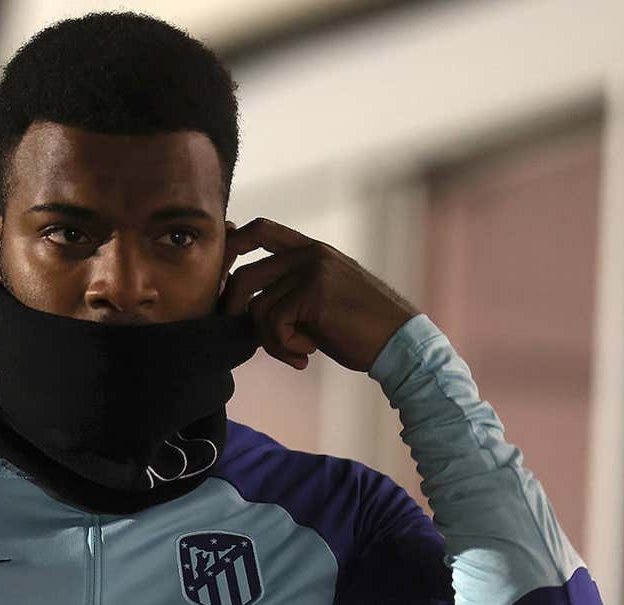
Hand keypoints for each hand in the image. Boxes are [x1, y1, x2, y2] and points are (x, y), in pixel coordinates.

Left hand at [220, 217, 420, 372]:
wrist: (402, 344)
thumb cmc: (360, 329)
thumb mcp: (321, 300)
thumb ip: (288, 292)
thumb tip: (240, 304)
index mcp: (312, 250)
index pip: (261, 229)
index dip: (232, 246)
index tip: (221, 275)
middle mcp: (311, 254)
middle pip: (245, 273)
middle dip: (234, 308)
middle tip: (250, 335)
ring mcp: (313, 271)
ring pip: (257, 307)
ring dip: (270, 341)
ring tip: (296, 352)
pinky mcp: (315, 294)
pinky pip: (273, 323)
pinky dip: (283, 347)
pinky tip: (305, 355)